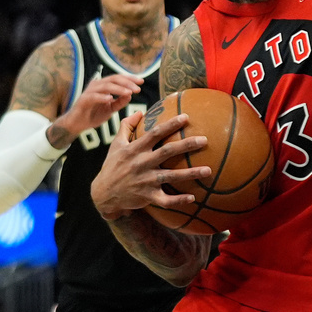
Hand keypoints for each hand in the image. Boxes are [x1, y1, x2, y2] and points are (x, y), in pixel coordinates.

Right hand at [55, 73, 142, 136]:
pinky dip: (102, 97)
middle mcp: (97, 86)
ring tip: (128, 92)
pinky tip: (110, 99)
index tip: (142, 82)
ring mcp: (89, 92)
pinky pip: (93, 96)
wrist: (76, 124)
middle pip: (114, 79)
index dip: (130, 79)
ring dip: (118, 88)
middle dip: (127, 83)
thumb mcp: (110, 109)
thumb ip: (119, 102)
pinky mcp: (83, 100)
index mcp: (104, 86)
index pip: (118, 78)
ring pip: (105, 86)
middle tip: (138, 89)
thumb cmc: (93, 114)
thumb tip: (130, 95)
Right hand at [91, 111, 211, 220]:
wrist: (103, 194)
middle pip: (167, 152)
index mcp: (135, 149)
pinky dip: (179, 200)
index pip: (155, 134)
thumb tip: (139, 111)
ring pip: (171, 176)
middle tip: (205, 140)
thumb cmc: (113, 165)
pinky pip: (166, 200)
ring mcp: (145, 181)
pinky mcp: (147, 196)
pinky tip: (193, 197)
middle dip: (186, 145)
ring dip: (190, 174)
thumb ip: (126, 126)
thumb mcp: (116, 144)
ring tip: (209, 170)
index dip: (170, 125)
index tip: (186, 117)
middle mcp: (141, 164)